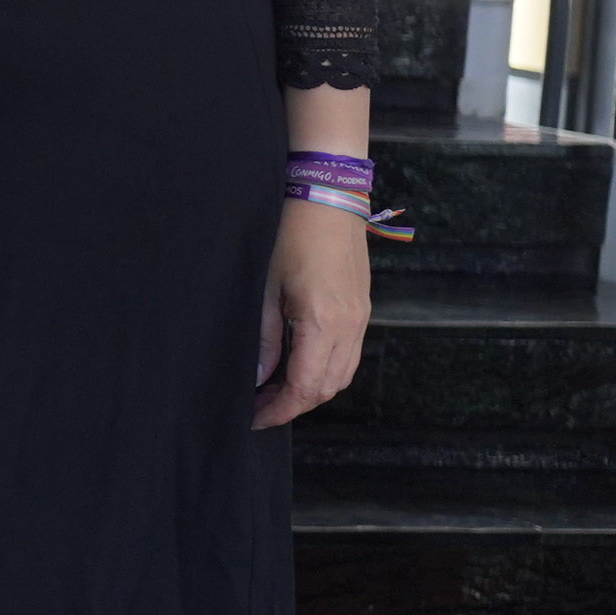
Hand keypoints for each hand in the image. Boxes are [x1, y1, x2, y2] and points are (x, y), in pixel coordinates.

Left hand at [253, 200, 370, 428]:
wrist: (327, 196)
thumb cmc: (288, 234)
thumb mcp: (264, 287)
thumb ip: (266, 338)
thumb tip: (260, 376)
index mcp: (323, 323)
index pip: (305, 387)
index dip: (279, 409)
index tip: (253, 418)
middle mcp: (350, 326)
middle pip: (327, 388)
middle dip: (293, 405)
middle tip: (258, 408)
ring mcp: (361, 318)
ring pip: (342, 375)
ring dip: (311, 390)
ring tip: (274, 391)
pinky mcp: (362, 308)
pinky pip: (349, 355)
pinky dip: (326, 370)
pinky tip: (298, 366)